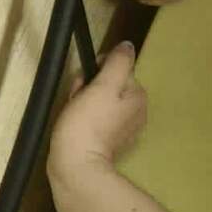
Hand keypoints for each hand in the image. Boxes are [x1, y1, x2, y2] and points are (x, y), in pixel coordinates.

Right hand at [48, 42, 146, 180]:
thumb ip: (118, 63)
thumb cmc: (88, 122)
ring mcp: (124, 129)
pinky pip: (96, 119)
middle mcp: (137, 112)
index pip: (118, 69)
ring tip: (73, 113)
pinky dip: (85, 118)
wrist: (77, 165)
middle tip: (76, 99)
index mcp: (139, 96)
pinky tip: (75, 125)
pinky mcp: (109, 142)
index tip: (84, 82)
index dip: (97, 71)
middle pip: (109, 86)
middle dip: (89, 88)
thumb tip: (128, 45)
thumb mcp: (103, 86)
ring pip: (100, 101)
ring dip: (83, 101)